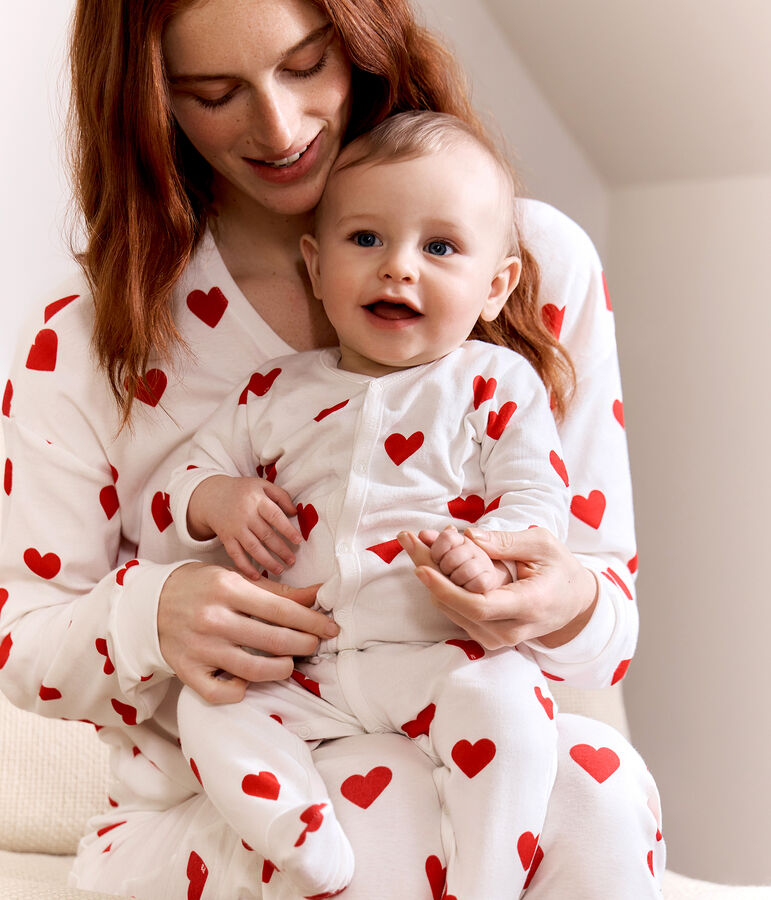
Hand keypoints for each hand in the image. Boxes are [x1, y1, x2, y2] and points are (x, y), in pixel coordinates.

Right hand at [158, 562, 338, 702]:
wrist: (148, 604)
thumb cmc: (199, 587)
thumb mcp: (235, 579)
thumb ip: (276, 591)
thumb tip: (318, 595)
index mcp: (227, 589)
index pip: (282, 610)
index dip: (312, 621)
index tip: (331, 628)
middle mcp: (214, 619)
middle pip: (274, 640)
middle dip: (304, 645)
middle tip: (314, 644)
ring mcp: (200, 648)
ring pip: (254, 670)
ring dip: (282, 669)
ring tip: (290, 663)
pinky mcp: (187, 671)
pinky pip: (221, 692)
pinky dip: (241, 690)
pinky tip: (249, 680)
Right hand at [188, 475, 301, 577]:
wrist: (212, 496)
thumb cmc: (244, 491)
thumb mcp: (262, 485)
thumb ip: (281, 496)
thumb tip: (295, 513)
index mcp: (256, 500)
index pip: (275, 516)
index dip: (287, 529)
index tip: (298, 541)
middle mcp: (245, 515)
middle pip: (265, 535)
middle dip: (280, 550)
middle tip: (292, 561)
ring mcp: (234, 528)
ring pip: (252, 547)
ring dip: (267, 561)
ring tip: (280, 570)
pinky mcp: (226, 538)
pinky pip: (235, 554)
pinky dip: (245, 567)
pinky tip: (256, 576)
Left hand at [398, 527, 597, 649]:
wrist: (575, 605)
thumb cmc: (560, 570)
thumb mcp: (543, 546)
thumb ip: (506, 542)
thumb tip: (469, 536)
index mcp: (529, 606)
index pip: (479, 606)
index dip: (447, 589)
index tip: (423, 568)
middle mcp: (511, 630)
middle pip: (458, 609)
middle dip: (429, 576)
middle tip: (408, 542)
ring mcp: (498, 639)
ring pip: (452, 613)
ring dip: (430, 581)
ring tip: (414, 546)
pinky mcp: (488, 638)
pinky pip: (457, 615)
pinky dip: (441, 589)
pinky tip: (429, 563)